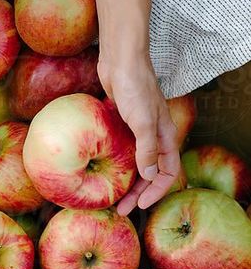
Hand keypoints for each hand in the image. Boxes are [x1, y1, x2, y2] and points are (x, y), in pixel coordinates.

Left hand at [97, 55, 180, 215]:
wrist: (120, 59)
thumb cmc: (135, 86)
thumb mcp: (143, 120)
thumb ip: (147, 149)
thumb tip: (149, 175)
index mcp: (165, 136)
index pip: (168, 172)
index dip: (156, 191)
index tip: (139, 205)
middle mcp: (154, 134)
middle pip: (149, 171)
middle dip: (137, 191)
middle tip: (120, 208)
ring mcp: (138, 128)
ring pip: (135, 161)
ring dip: (125, 179)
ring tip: (110, 194)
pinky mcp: (122, 120)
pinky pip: (121, 147)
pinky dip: (114, 161)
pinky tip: (100, 169)